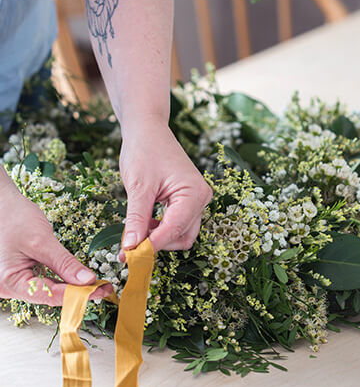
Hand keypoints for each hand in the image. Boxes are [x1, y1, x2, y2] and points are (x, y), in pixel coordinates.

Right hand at [0, 175, 112, 305]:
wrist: (1, 205)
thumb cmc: (14, 218)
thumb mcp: (42, 241)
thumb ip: (65, 263)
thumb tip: (88, 281)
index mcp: (9, 282)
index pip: (49, 295)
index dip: (77, 295)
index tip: (99, 291)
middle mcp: (10, 287)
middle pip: (50, 296)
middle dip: (78, 293)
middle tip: (104, 289)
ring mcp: (16, 282)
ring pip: (50, 290)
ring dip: (74, 288)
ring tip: (98, 286)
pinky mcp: (24, 275)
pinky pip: (46, 282)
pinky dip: (64, 281)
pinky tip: (81, 281)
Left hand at [118, 117, 212, 257]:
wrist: (147, 129)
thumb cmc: (144, 150)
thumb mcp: (138, 187)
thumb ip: (136, 219)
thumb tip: (130, 248)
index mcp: (194, 193)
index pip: (175, 230)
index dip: (152, 245)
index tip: (130, 256)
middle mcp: (201, 198)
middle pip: (183, 237)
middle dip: (158, 243)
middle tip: (131, 246)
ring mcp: (197, 199)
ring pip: (181, 233)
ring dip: (159, 237)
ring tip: (136, 229)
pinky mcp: (188, 200)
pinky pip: (178, 223)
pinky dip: (161, 228)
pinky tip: (144, 222)